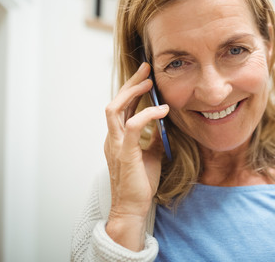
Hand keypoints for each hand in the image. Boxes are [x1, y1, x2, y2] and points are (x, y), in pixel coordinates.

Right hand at [103, 62, 168, 250]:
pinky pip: (132, 126)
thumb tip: (162, 122)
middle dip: (130, 83)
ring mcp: (116, 144)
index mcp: (117, 137)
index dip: (131, 89)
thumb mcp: (150, 153)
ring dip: (132, 92)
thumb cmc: (140, 183)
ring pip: (115, 108)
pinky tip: (162, 110)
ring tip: (149, 83)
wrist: (133, 207)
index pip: (121, 106)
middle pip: (115, 101)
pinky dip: (147, 113)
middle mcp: (112, 137)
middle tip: (146, 68)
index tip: (145, 76)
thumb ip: (152, 137)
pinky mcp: (125, 153)